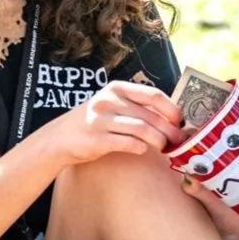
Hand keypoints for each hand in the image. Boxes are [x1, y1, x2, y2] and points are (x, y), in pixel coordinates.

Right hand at [46, 81, 183, 165]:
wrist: (58, 138)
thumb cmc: (92, 122)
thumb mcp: (111, 105)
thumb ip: (135, 106)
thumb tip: (170, 117)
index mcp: (117, 89)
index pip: (153, 95)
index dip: (172, 109)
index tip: (180, 122)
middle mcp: (109, 101)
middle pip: (151, 115)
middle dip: (170, 130)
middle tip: (179, 141)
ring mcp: (102, 120)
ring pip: (142, 129)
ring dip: (159, 141)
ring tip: (165, 148)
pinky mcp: (97, 139)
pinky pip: (127, 143)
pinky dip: (140, 148)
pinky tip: (143, 151)